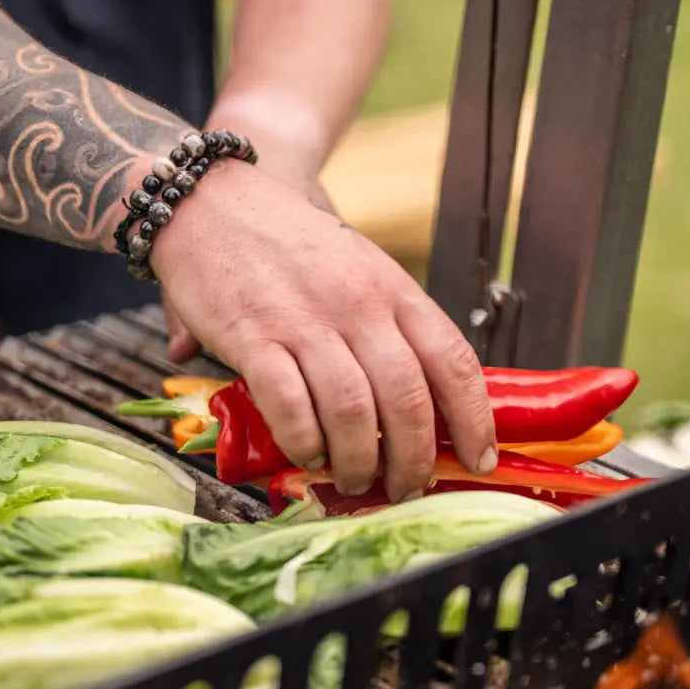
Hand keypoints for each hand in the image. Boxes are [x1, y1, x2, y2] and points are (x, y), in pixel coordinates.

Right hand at [149, 160, 497, 501]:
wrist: (211, 200)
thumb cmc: (287, 243)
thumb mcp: (356, 269)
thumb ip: (384, 327)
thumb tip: (411, 402)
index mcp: (393, 289)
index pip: (453, 361)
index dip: (473, 420)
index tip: (478, 460)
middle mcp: (358, 305)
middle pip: (407, 398)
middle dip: (415, 458)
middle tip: (409, 488)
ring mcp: (306, 321)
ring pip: (353, 412)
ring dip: (359, 462)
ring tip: (356, 482)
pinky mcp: (254, 337)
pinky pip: (290, 407)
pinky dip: (304, 443)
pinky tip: (307, 457)